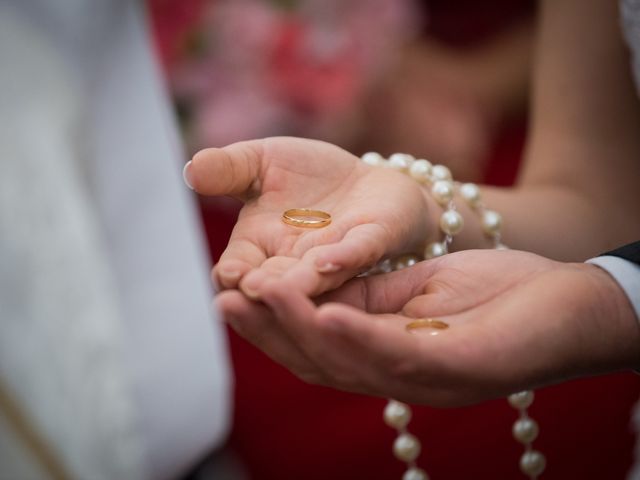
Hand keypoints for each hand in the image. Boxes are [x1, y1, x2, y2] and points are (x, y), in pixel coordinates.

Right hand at [186, 137, 436, 296]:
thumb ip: (228, 169)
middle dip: (266, 289)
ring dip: (302, 283)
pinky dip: (343, 258)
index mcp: (259, 247)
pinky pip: (356, 253)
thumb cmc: (308, 176)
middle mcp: (293, 262)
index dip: (232, 276)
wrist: (364, 174)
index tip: (228, 276)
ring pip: (316, 278)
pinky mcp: (371, 241)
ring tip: (288, 288)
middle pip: (275, 284)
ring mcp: (334, 255)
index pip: (237, 270)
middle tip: (254, 291)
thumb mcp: (261, 162)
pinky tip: (328, 261)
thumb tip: (190, 169)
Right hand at [217, 249, 639, 405]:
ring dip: (302, 331)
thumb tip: (313, 286)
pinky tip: (329, 314)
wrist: (572, 304)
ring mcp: (432, 381)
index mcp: (386, 358)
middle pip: (319, 363)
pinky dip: (361, 337)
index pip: (314, 349)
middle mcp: (400, 378)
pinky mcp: (467, 370)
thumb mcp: (418, 290)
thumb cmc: (496, 294)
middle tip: (226, 300)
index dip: (268, 328)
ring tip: (263, 296)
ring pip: (351, 364)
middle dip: (269, 333)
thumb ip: (369, 296)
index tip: (228, 296)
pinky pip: (405, 359)